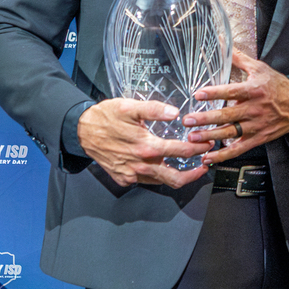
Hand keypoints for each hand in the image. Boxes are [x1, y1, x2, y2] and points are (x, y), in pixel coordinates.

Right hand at [77, 98, 212, 187]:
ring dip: (179, 176)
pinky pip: (146, 182)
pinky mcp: (123, 179)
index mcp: (145, 147)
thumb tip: (175, 113)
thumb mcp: (130, 107)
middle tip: (205, 164)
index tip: (207, 144)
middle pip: (175, 178)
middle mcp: (140, 165)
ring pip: (161, 182)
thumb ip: (154, 109)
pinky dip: (159, 177)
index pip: (180, 151)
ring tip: (191, 168)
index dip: (198, 148)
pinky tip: (164, 167)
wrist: (82, 130)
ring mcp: (131, 175)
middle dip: (194, 173)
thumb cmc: (106, 116)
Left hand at [184, 51, 288, 164]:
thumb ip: (239, 58)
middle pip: (227, 115)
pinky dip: (223, 155)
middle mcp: (254, 109)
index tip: (198, 94)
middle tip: (188, 121)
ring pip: (230, 133)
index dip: (214, 93)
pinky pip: (239, 149)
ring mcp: (256, 125)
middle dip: (205, 119)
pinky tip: (208, 157)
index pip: (231, 91)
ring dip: (210, 137)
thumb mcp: (260, 68)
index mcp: (254, 90)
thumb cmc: (277, 85)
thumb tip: (223, 42)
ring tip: (193, 138)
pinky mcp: (258, 138)